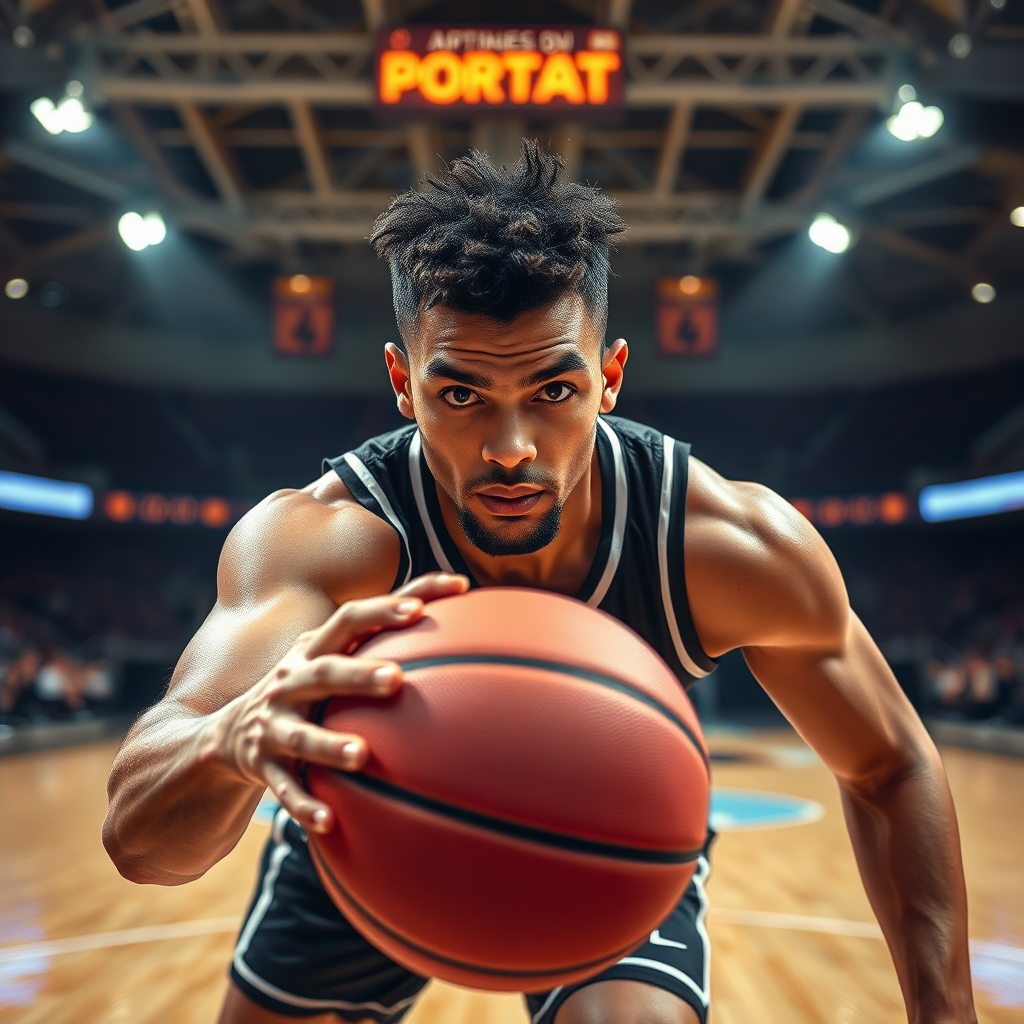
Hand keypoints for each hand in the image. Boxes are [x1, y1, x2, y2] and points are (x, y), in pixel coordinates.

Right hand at [213, 572, 467, 833]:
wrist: (228, 735)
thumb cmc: (305, 688)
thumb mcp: (327, 658)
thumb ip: (376, 638)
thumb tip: (450, 607)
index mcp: (312, 651)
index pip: (348, 619)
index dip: (381, 611)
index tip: (419, 607)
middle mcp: (290, 683)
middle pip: (324, 673)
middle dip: (358, 675)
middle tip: (396, 678)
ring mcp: (275, 726)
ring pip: (302, 737)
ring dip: (330, 746)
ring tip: (361, 755)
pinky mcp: (265, 767)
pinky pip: (285, 789)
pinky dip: (305, 805)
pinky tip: (329, 820)